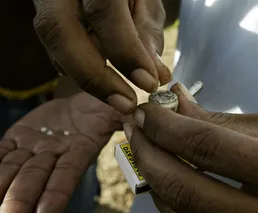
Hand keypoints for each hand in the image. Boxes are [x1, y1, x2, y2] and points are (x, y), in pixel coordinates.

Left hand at [0, 93, 121, 212]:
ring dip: (2, 185)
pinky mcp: (18, 138)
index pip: (66, 174)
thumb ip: (122, 117)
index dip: (56, 193)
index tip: (44, 212)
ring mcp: (34, 147)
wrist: (80, 105)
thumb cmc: (101, 109)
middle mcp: (54, 153)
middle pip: (35, 177)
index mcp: (79, 150)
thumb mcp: (114, 112)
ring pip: (14, 168)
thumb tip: (135, 119)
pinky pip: (0, 153)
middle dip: (21, 196)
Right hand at [32, 0, 170, 113]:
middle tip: (126, 104)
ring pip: (54, 43)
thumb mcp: (145, 1)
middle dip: (95, 76)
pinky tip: (101, 80)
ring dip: (87, 78)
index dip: (125, 51)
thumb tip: (158, 75)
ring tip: (119, 98)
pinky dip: (78, 69)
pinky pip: (55, 49)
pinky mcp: (46, 21)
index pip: (104, 11)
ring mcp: (47, 3)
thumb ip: (147, 33)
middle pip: (61, 31)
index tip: (149, 83)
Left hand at [124, 83, 257, 212]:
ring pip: (179, 211)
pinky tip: (162, 170)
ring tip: (143, 143)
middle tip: (134, 125)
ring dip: (152, 174)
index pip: (206, 146)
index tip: (146, 110)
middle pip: (183, 187)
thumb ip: (223, 121)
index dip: (166, 125)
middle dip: (148, 152)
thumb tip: (175, 102)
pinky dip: (166, 195)